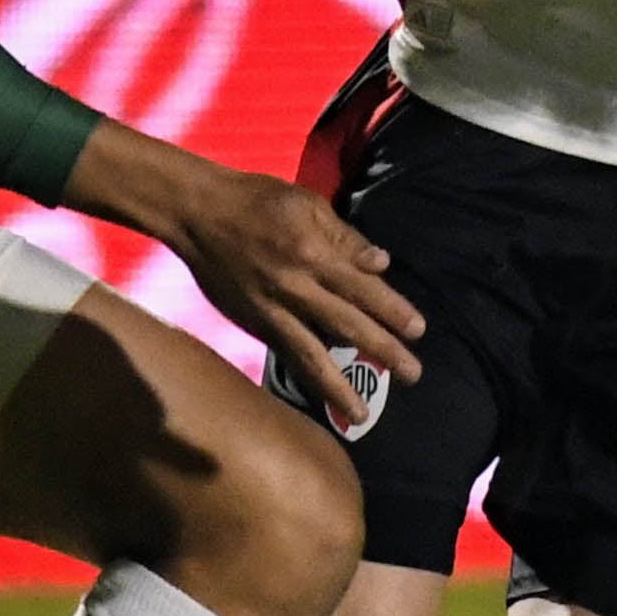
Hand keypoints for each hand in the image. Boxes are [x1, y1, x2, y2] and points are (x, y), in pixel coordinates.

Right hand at [64, 123, 423, 427]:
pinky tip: (321, 395)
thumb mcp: (306, 204)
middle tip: (413, 375)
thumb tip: (381, 263)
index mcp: (313, 253)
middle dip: (382, 352)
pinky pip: (284, 354)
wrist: (197, 212)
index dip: (393, 311)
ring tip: (362, 415)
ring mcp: (271, 310)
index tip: (419, 331)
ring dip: (338, 387)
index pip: (363, 288)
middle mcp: (295, 287)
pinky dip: (304, 377)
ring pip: (311, 355)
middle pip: (346, 326)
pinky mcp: (252, 323)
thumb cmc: (257, 200)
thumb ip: (345, 237)